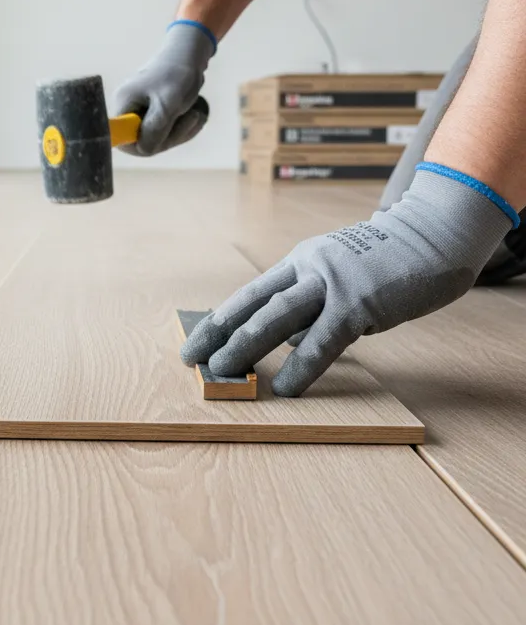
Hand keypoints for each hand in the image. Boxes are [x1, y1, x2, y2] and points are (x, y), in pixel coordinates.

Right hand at [112, 23, 213, 155]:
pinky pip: (165, 131)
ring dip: (179, 132)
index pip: (121, 138)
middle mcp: (127, 108)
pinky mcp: (153, 112)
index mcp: (124, 103)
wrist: (191, 53)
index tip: (162, 136)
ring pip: (156, 138)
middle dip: (168, 137)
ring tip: (196, 115)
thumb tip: (143, 150)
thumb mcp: (168, 105)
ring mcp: (140, 110)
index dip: (140, 144)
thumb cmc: (178, 75)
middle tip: (189, 120)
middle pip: (141, 141)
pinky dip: (182, 128)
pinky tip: (195, 117)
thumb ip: (154, 129)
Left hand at [182, 167, 513, 395]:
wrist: (432, 237)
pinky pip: (322, 341)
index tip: (194, 342)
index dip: (219, 320)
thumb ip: (313, 304)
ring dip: (246, 347)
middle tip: (192, 358)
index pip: (249, 294)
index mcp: (300, 263)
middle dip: (218, 334)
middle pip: (253, 305)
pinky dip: (300, 367)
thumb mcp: (339, 275)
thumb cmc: (387, 263)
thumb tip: (292, 341)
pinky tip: (284, 387)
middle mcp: (307, 269)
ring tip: (223, 372)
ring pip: (276, 318)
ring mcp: (331, 284)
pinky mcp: (358, 303)